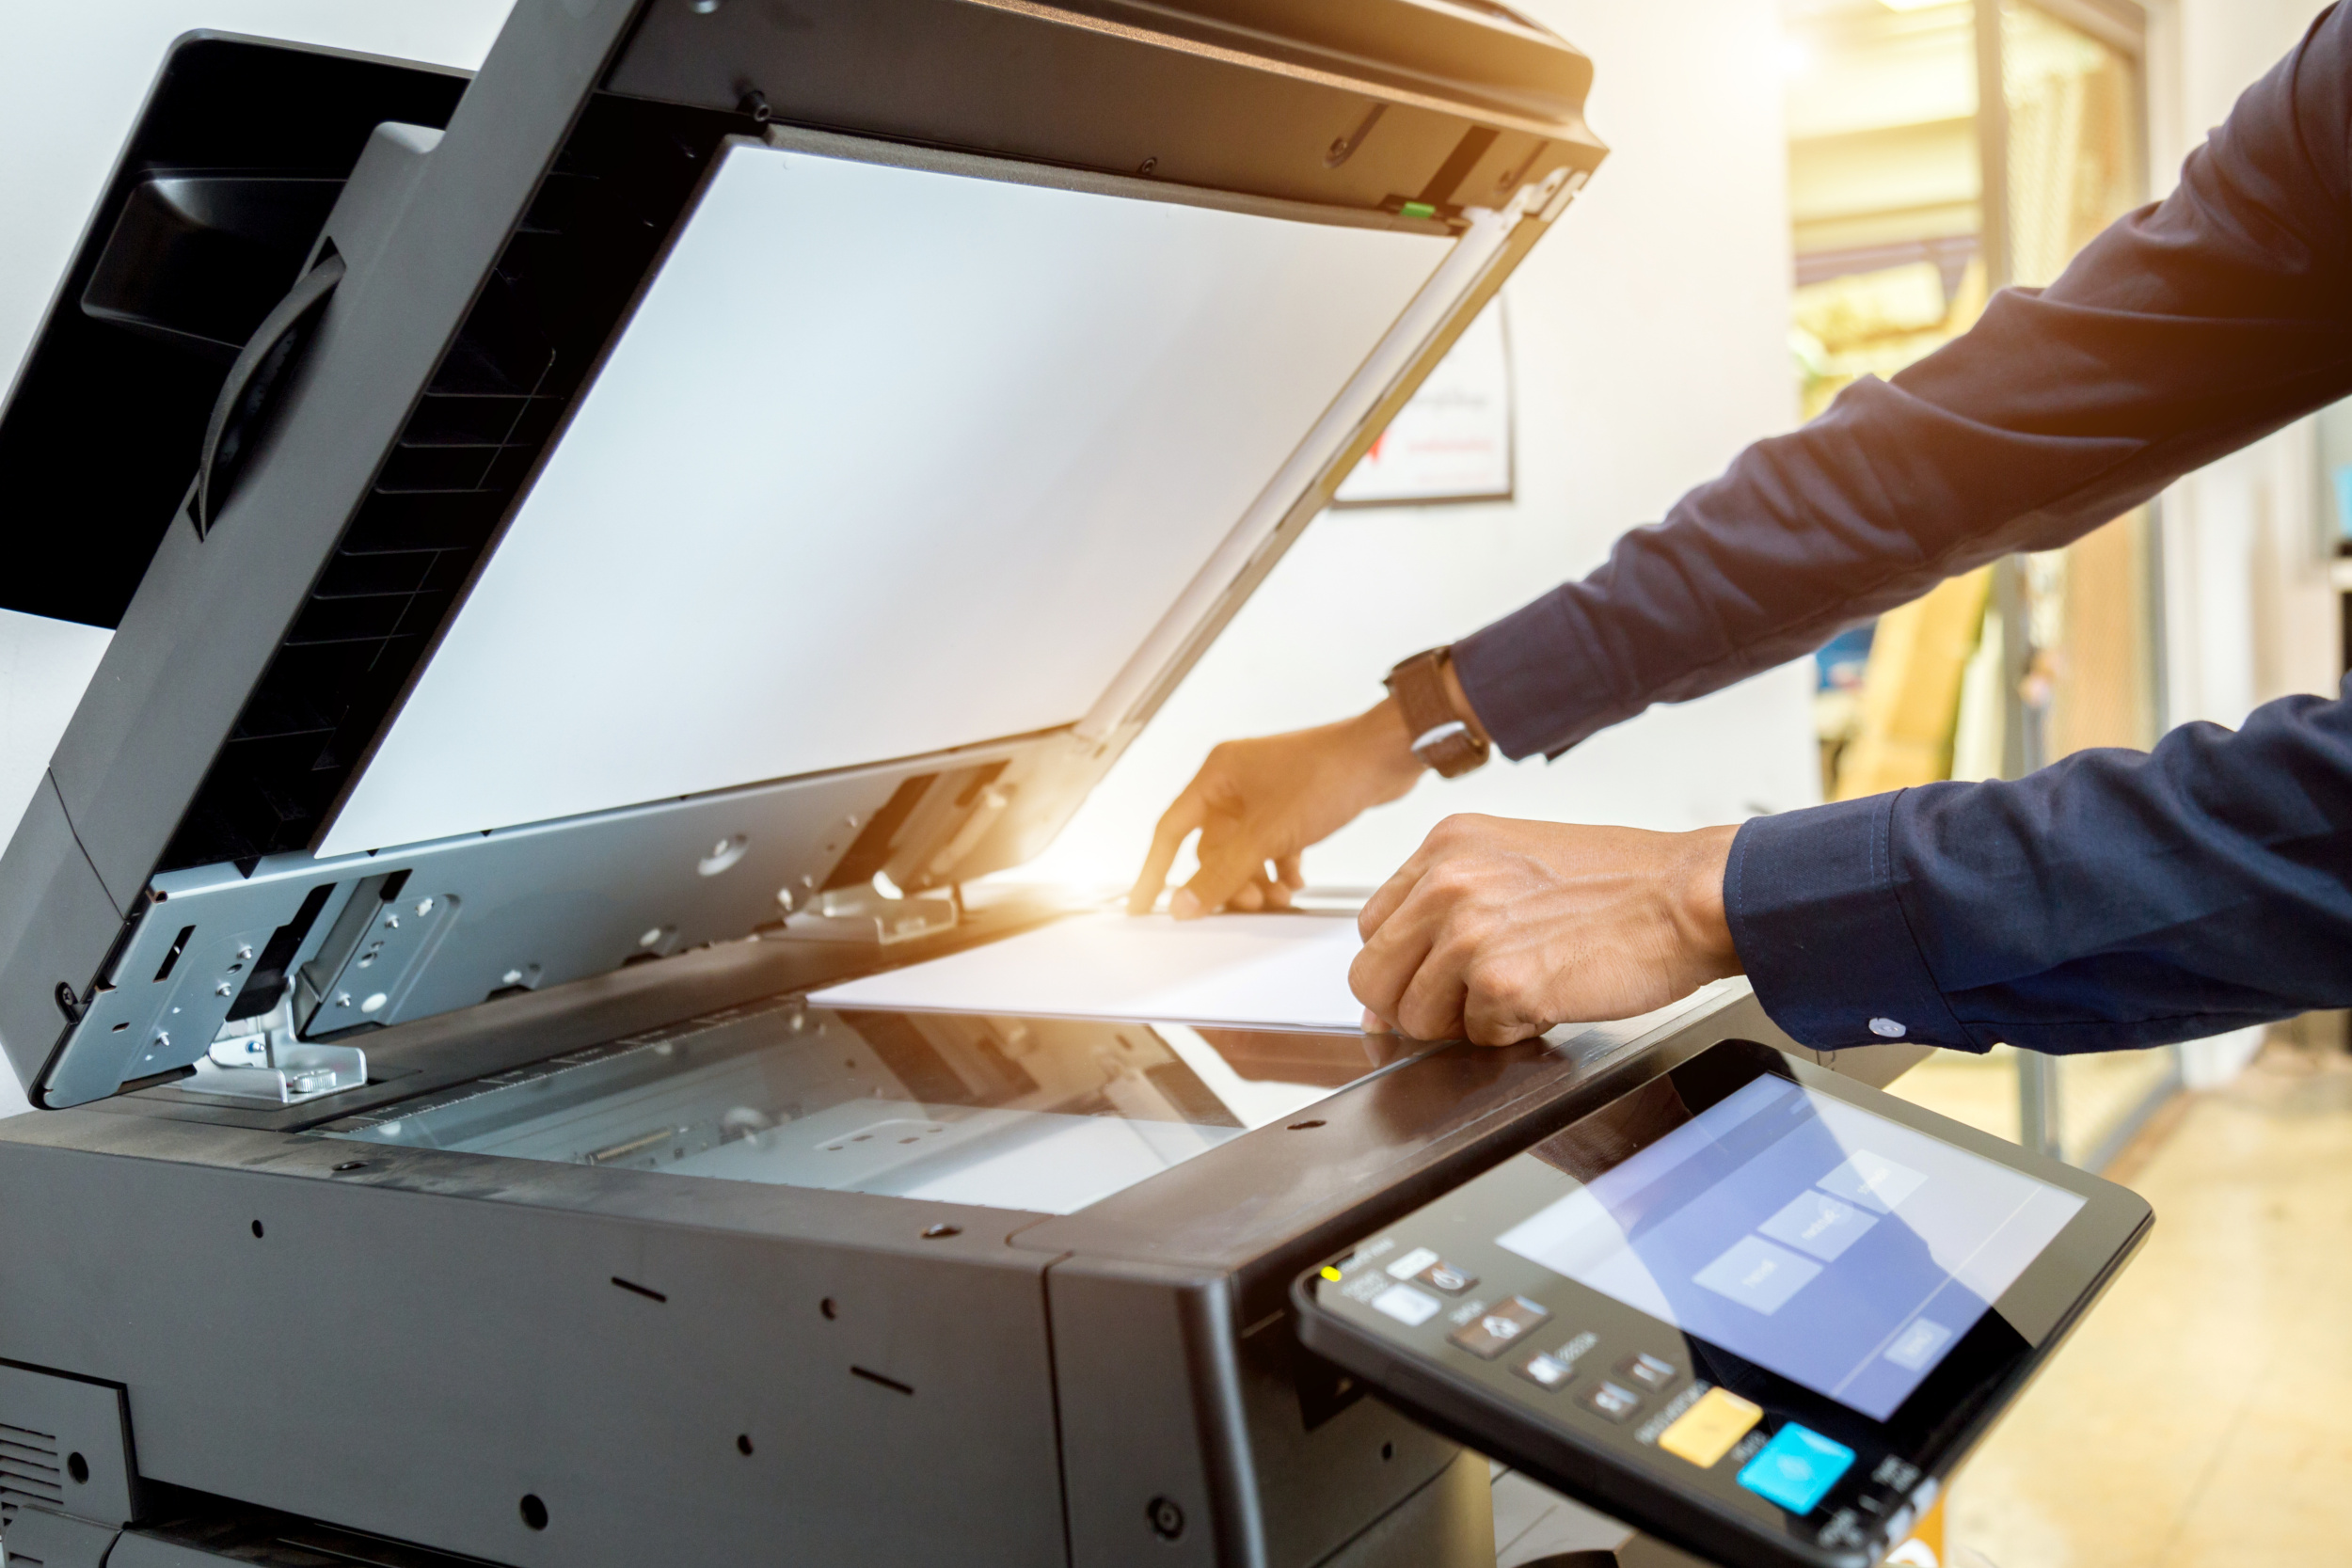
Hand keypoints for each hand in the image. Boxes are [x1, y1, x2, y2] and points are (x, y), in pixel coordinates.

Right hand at [1127, 697, 1426, 916]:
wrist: (1386, 756)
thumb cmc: (1329, 773)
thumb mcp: (1268, 833)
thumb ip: (1223, 873)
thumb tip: (1184, 904)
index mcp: (1216, 776)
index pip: (1170, 831)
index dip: (1154, 871)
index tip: (1143, 904)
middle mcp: (1235, 783)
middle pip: (1211, 848)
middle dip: (1228, 882)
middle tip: (1247, 905)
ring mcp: (1265, 794)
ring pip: (1243, 851)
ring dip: (1256, 879)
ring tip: (1277, 897)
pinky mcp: (1293, 805)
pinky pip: (1271, 846)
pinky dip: (1279, 867)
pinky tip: (1294, 881)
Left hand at [1351, 815, 1741, 1045]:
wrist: (1688, 895)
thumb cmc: (1621, 882)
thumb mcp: (1514, 862)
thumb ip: (1449, 905)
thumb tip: (1397, 982)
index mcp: (1446, 846)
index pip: (1373, 927)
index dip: (1400, 967)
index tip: (1428, 982)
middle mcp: (1447, 882)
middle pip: (1373, 977)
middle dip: (1416, 1005)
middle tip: (1469, 1005)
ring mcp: (1469, 932)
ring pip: (1415, 1017)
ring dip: (1466, 1022)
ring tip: (1523, 992)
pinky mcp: (1501, 981)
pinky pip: (1477, 1037)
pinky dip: (1513, 1032)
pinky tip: (1552, 997)